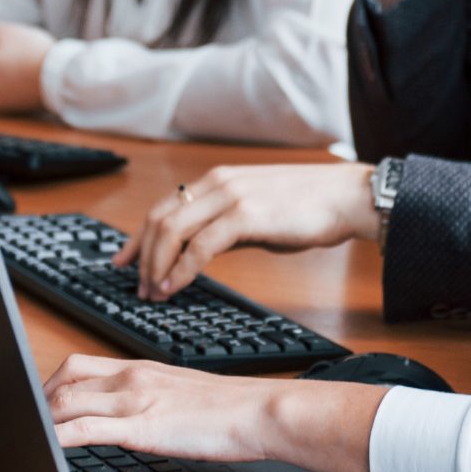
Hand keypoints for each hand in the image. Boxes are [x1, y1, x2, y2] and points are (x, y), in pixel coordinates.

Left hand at [44, 354, 383, 471]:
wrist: (260, 410)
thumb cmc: (229, 409)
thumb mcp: (180, 394)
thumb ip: (150, 398)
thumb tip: (130, 416)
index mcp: (139, 369)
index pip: (78, 366)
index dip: (48, 386)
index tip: (34, 405)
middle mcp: (130, 377)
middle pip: (64, 380)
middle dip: (36, 402)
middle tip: (21, 423)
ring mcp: (134, 399)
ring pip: (67, 402)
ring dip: (39, 420)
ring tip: (21, 438)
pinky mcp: (141, 425)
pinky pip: (86, 429)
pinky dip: (57, 437)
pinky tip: (44, 449)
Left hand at [118, 163, 373, 299]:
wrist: (346, 196)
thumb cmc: (309, 207)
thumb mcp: (257, 211)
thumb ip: (226, 224)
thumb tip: (201, 250)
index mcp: (217, 180)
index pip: (162, 207)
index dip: (138, 237)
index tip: (124, 261)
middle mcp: (217, 183)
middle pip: (159, 218)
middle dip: (142, 256)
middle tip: (136, 286)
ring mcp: (230, 196)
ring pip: (172, 230)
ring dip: (156, 265)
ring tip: (153, 292)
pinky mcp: (246, 215)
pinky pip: (200, 247)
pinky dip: (180, 270)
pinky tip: (175, 286)